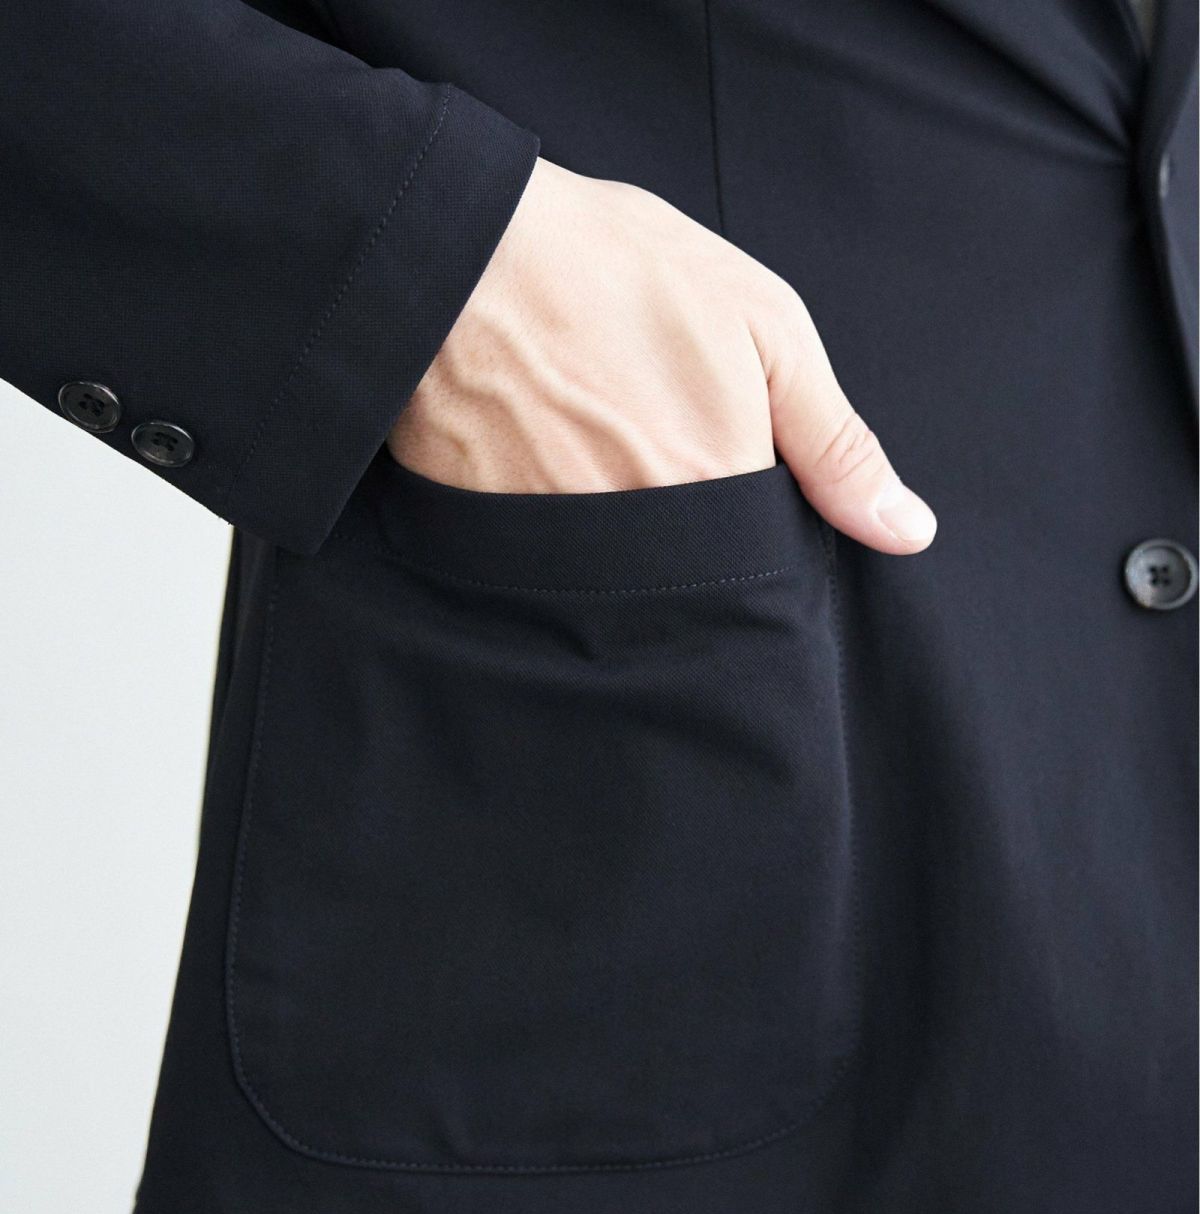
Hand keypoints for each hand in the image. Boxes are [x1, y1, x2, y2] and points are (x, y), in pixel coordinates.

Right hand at [387, 158, 935, 553]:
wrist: (460, 254)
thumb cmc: (617, 271)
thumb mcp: (764, 329)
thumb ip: (837, 445)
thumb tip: (909, 534)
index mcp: (721, 493)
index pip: (763, 569)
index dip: (749, 521)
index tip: (720, 467)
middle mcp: (645, 546)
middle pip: (692, 586)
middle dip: (684, 535)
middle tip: (643, 439)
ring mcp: (563, 554)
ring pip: (620, 586)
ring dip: (618, 532)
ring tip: (592, 442)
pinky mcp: (494, 549)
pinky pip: (545, 577)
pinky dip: (552, 530)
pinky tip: (541, 459)